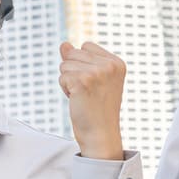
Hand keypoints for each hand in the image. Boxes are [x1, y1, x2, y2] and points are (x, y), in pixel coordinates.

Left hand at [58, 42, 125, 159]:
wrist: (100, 134)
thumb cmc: (97, 109)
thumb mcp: (93, 79)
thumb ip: (79, 59)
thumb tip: (64, 44)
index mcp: (117, 63)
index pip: (86, 46)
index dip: (83, 65)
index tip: (94, 84)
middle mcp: (109, 65)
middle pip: (73, 54)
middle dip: (74, 72)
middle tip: (88, 92)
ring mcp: (97, 72)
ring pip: (65, 65)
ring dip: (68, 81)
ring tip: (83, 96)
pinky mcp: (83, 81)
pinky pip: (62, 77)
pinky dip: (65, 89)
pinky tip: (77, 100)